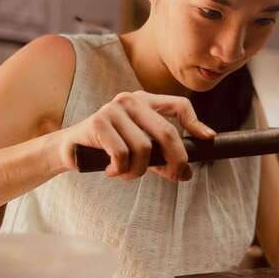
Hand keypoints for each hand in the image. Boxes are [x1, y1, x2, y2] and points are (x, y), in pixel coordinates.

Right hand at [59, 90, 214, 182]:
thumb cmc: (108, 149)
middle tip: (175, 177)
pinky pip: (122, 154)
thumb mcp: (139, 149)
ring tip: (125, 174)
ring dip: (137, 171)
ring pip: (144, 148)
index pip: (178, 105)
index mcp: (144, 101)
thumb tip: (185, 174)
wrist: (70, 149)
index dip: (196, 123)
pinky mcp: (98, 122)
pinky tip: (110, 170)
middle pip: (167, 132)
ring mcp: (114, 109)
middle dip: (176, 160)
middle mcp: (130, 100)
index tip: (207, 139)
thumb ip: (161, 155)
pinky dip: (119, 170)